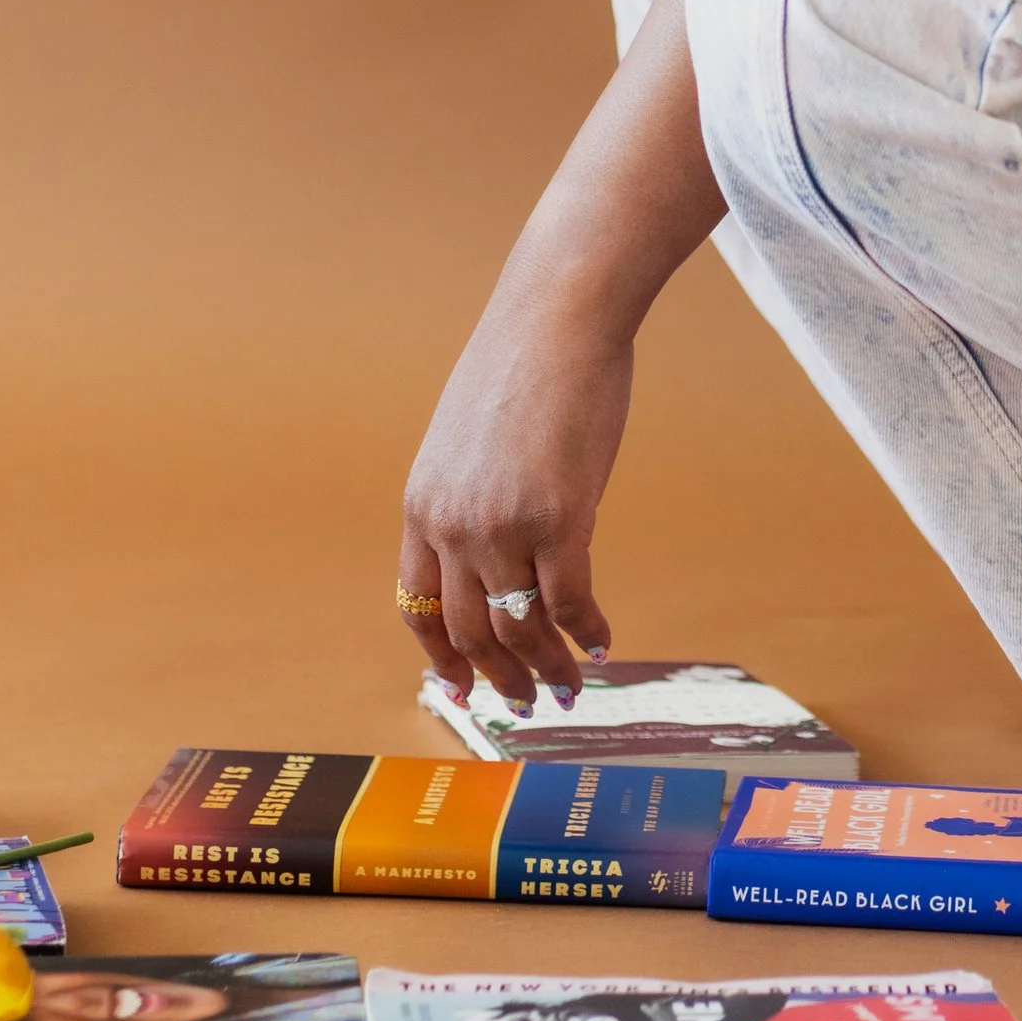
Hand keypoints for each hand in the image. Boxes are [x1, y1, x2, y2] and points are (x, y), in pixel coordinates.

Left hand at [399, 273, 632, 709]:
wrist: (557, 317)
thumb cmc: (522, 367)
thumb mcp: (468, 442)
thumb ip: (473, 499)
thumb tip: (500, 552)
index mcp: (422, 505)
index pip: (418, 607)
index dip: (441, 656)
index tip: (462, 685)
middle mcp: (452, 524)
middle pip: (468, 631)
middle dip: (498, 678)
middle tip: (526, 703)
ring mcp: (503, 525)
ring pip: (518, 627)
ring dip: (547, 667)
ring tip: (570, 687)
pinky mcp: (560, 517)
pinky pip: (570, 602)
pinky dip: (587, 631)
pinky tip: (603, 642)